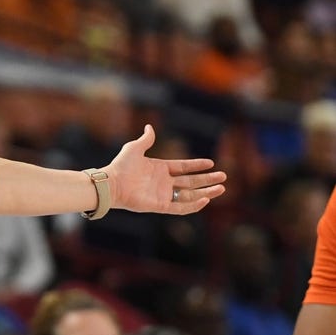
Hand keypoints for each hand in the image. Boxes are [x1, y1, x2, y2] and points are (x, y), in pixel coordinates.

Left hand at [103, 125, 226, 214]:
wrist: (112, 183)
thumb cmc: (121, 166)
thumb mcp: (134, 148)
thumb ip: (145, 139)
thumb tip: (150, 127)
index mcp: (159, 169)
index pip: (183, 167)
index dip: (197, 165)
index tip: (211, 163)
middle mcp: (163, 182)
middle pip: (191, 182)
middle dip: (207, 179)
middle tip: (223, 177)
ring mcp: (163, 194)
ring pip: (189, 195)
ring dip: (206, 192)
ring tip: (221, 188)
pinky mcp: (160, 206)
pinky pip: (180, 207)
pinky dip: (193, 205)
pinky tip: (205, 199)